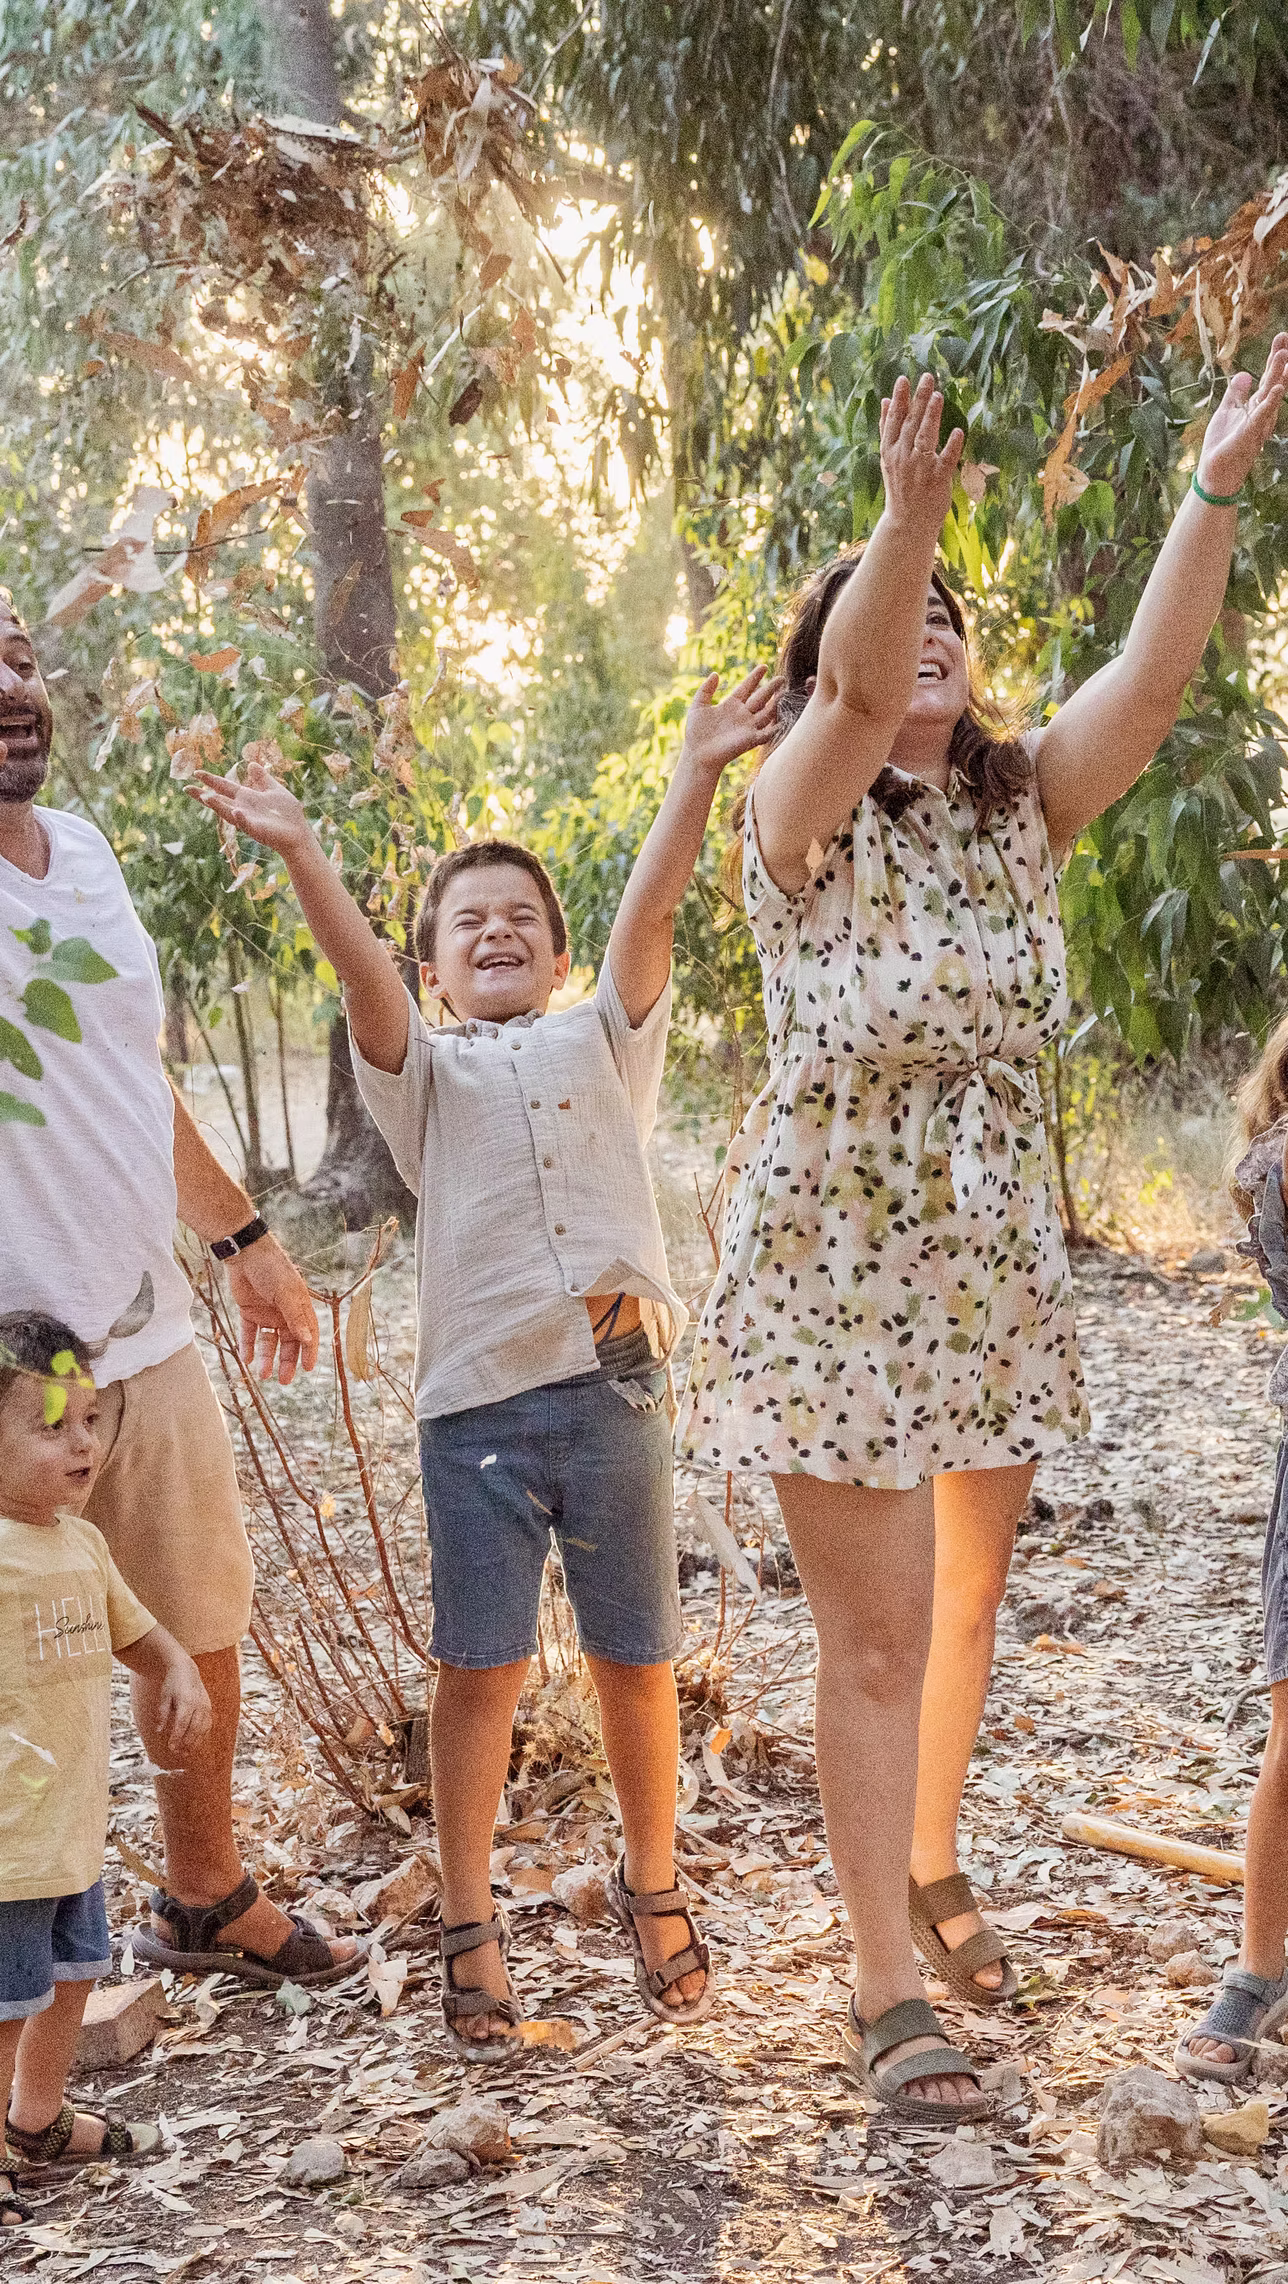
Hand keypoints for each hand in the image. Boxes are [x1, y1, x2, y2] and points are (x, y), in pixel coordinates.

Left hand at [154, 1648, 211, 1757]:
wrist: (186, 1670)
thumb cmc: (172, 1684)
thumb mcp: (164, 1697)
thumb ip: (162, 1714)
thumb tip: (158, 1732)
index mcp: (186, 1700)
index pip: (182, 1723)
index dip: (177, 1736)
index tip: (171, 1747)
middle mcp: (199, 1704)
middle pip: (194, 1728)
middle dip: (186, 1742)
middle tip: (177, 1753)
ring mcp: (206, 1706)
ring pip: (203, 1728)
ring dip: (195, 1742)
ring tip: (185, 1753)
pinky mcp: (209, 1708)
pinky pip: (207, 1725)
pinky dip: (202, 1736)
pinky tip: (194, 1744)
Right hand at [187, 759, 312, 855]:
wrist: (299, 833)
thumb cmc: (288, 814)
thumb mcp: (274, 790)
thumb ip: (262, 778)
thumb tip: (251, 763)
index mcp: (246, 798)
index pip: (224, 787)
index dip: (211, 780)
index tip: (196, 772)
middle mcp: (243, 808)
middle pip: (219, 800)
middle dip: (203, 795)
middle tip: (186, 788)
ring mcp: (249, 820)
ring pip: (228, 812)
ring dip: (217, 806)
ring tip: (205, 797)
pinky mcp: (258, 830)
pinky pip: (247, 824)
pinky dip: (241, 818)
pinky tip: (236, 811)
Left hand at [225, 1231, 319, 1383]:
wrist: (244, 1252)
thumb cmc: (272, 1268)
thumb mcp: (286, 1293)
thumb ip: (295, 1317)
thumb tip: (308, 1340)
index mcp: (299, 1307)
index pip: (308, 1334)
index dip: (309, 1352)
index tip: (308, 1369)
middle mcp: (285, 1313)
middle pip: (288, 1342)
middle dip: (287, 1361)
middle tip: (284, 1380)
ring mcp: (267, 1313)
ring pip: (268, 1341)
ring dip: (266, 1357)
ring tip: (262, 1374)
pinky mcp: (249, 1311)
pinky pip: (249, 1333)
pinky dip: (248, 1346)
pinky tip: (246, 1359)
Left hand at [682, 665, 785, 778]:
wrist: (698, 755)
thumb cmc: (696, 733)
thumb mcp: (698, 707)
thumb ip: (705, 690)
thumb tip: (716, 674)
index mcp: (731, 705)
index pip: (747, 687)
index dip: (755, 677)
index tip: (764, 666)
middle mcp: (743, 715)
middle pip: (761, 698)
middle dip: (771, 688)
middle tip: (781, 678)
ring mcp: (748, 727)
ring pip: (767, 713)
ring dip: (776, 704)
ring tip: (784, 694)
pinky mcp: (750, 740)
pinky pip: (767, 733)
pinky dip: (776, 728)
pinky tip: (784, 721)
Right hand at [879, 372, 963, 534]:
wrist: (907, 522)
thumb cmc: (900, 486)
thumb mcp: (888, 458)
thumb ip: (887, 429)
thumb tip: (886, 400)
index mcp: (890, 451)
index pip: (894, 421)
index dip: (899, 400)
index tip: (904, 379)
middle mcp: (903, 458)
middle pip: (912, 424)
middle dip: (919, 400)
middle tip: (928, 377)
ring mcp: (920, 469)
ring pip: (926, 439)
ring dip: (931, 417)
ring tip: (938, 396)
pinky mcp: (937, 480)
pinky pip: (946, 461)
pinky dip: (952, 447)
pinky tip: (958, 432)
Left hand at [1197, 332, 1287, 499]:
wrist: (1215, 474)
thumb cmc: (1222, 445)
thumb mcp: (1226, 412)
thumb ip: (1235, 393)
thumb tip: (1244, 373)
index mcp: (1255, 407)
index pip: (1267, 379)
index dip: (1273, 359)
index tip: (1281, 338)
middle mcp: (1261, 414)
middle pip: (1272, 383)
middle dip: (1279, 361)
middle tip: (1284, 338)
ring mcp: (1256, 425)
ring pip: (1269, 397)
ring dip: (1277, 376)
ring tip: (1284, 356)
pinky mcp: (1248, 436)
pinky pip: (1259, 418)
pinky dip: (1267, 404)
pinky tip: (1274, 390)